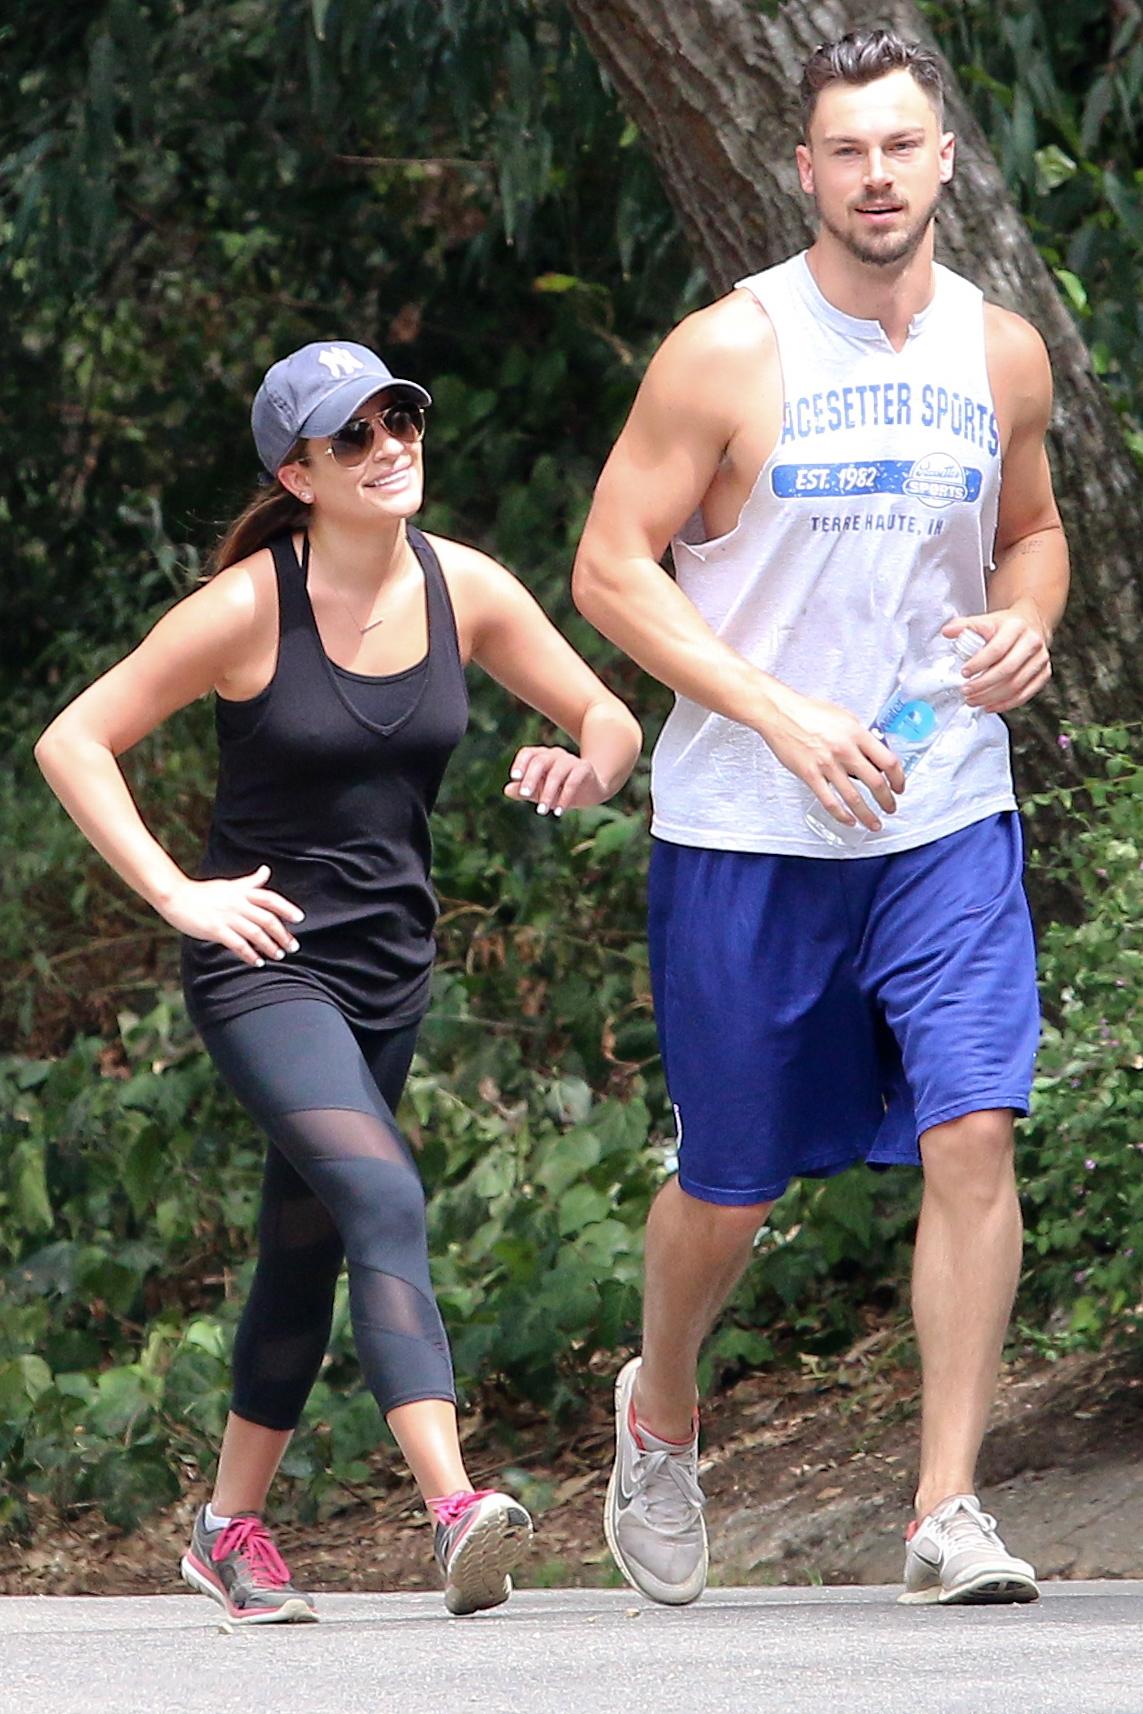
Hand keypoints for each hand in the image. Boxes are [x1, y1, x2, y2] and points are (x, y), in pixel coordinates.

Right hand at [159, 864, 304, 966]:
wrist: (176, 897)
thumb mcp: (230, 884)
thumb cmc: (204, 892)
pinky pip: (237, 944)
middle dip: (283, 934)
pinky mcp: (215, 929)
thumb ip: (250, 882)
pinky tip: (257, 962)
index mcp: (242, 892)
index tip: (300, 919)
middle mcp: (237, 903)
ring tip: (278, 955)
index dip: (287, 908)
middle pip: (267, 919)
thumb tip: (266, 870)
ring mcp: (226, 917)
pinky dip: (249, 954)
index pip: (270, 898)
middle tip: (293, 946)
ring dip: (269, 946)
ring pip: (255, 933)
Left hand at [503, 746, 610, 816]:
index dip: (520, 763)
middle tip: (524, 794)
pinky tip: (559, 811)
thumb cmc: (559, 790)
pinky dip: (564, 797)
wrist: (590, 790)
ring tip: (542, 812)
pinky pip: (573, 781)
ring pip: (556, 773)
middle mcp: (555, 754)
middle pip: (540, 761)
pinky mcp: (584, 768)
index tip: (515, 777)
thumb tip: (507, 790)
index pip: (528, 753)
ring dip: (547, 793)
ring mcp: (570, 760)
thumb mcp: (539, 792)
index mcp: (541, 756)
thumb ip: (524, 790)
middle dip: (531, 778)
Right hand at [761, 689, 905, 830]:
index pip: (888, 761)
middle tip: (891, 808)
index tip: (899, 787)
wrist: (780, 713)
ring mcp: (827, 765)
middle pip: (876, 783)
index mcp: (857, 734)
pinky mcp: (810, 775)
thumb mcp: (843, 717)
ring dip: (868, 815)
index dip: (899, 779)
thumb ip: (860, 736)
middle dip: (887, 801)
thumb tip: (873, 752)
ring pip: (854, 798)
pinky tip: (849, 820)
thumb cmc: (808, 712)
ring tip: (874, 823)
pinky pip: (830, 802)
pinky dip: (842, 815)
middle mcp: (845, 750)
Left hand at [944, 607, 1050, 713]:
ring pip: (1016, 685)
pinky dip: (1006, 704)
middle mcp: (1032, 642)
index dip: (979, 663)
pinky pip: (1026, 694)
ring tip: (973, 700)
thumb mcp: (986, 620)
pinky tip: (989, 705)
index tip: (964, 672)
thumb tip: (946, 631)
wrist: (1030, 624)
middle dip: (983, 684)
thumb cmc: (1004, 625)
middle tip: (966, 691)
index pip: (997, 649)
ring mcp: (1040, 659)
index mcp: (1016, 627)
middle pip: (1007, 670)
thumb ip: (965, 625)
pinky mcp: (1044, 673)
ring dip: (992, 697)